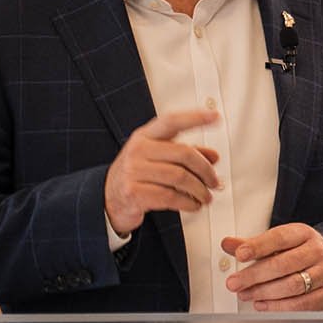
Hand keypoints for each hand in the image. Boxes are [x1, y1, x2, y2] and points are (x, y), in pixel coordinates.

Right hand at [103, 108, 221, 236]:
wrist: (108, 198)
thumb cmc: (138, 175)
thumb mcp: (158, 158)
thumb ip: (185, 154)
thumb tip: (214, 157)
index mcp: (144, 136)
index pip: (172, 121)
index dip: (195, 118)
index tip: (215, 117)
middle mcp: (138, 150)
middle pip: (184, 154)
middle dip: (205, 170)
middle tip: (214, 181)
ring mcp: (134, 171)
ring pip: (180, 177)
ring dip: (200, 190)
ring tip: (206, 196)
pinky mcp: (134, 193)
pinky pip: (171, 197)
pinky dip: (188, 203)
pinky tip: (194, 205)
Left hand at [222, 224, 322, 310]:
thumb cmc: (302, 253)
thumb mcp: (281, 243)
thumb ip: (254, 245)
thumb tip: (228, 244)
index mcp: (303, 234)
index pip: (279, 238)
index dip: (258, 246)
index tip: (240, 254)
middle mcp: (316, 252)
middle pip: (283, 264)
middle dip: (255, 275)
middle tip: (235, 282)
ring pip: (292, 285)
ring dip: (264, 292)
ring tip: (246, 294)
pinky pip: (301, 304)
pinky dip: (278, 307)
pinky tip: (262, 304)